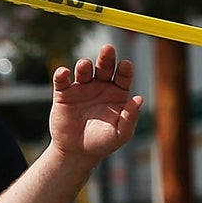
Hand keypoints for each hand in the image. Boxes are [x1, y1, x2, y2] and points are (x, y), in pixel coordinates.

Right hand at [47, 44, 143, 162]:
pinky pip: (62, 81)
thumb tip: (139, 98)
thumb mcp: (120, 134)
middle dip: (106, 58)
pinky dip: (62, 75)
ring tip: (85, 66)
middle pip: (105, 67)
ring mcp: (82, 89)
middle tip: (108, 49)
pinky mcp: (63, 94)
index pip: (123, 76)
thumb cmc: (102, 143)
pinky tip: (64, 72)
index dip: (125, 70)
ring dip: (84, 66)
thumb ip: (130, 117)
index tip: (126, 65)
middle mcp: (100, 86)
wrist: (76, 153)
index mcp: (117, 93)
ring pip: (84, 71)